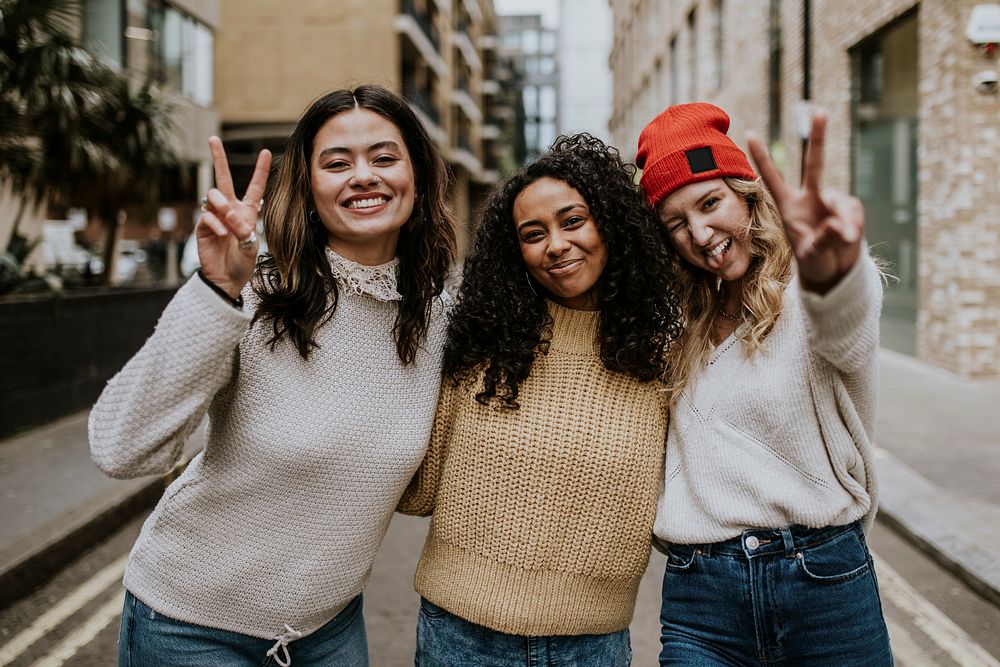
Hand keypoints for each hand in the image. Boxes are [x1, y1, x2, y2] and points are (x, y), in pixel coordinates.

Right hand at [196, 136, 271, 298]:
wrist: (227, 280)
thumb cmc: (242, 262)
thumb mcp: (250, 246)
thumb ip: (243, 229)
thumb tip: (229, 214)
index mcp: (248, 212)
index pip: (255, 188)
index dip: (260, 171)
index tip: (266, 152)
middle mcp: (230, 210)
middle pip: (224, 179)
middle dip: (218, 158)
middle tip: (213, 139)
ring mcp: (215, 217)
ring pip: (214, 196)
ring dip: (222, 204)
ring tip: (228, 219)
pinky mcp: (203, 227)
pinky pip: (206, 216)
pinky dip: (214, 223)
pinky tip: (221, 233)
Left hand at [746, 113, 863, 293]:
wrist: (833, 270)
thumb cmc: (813, 261)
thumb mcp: (811, 255)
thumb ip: (822, 239)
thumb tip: (837, 225)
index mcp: (789, 206)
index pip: (772, 178)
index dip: (762, 157)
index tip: (748, 134)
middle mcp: (810, 198)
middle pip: (814, 164)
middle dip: (818, 137)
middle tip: (818, 110)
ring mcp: (831, 201)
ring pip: (840, 204)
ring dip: (843, 225)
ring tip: (840, 241)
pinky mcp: (850, 208)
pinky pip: (853, 214)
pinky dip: (853, 227)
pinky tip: (848, 238)